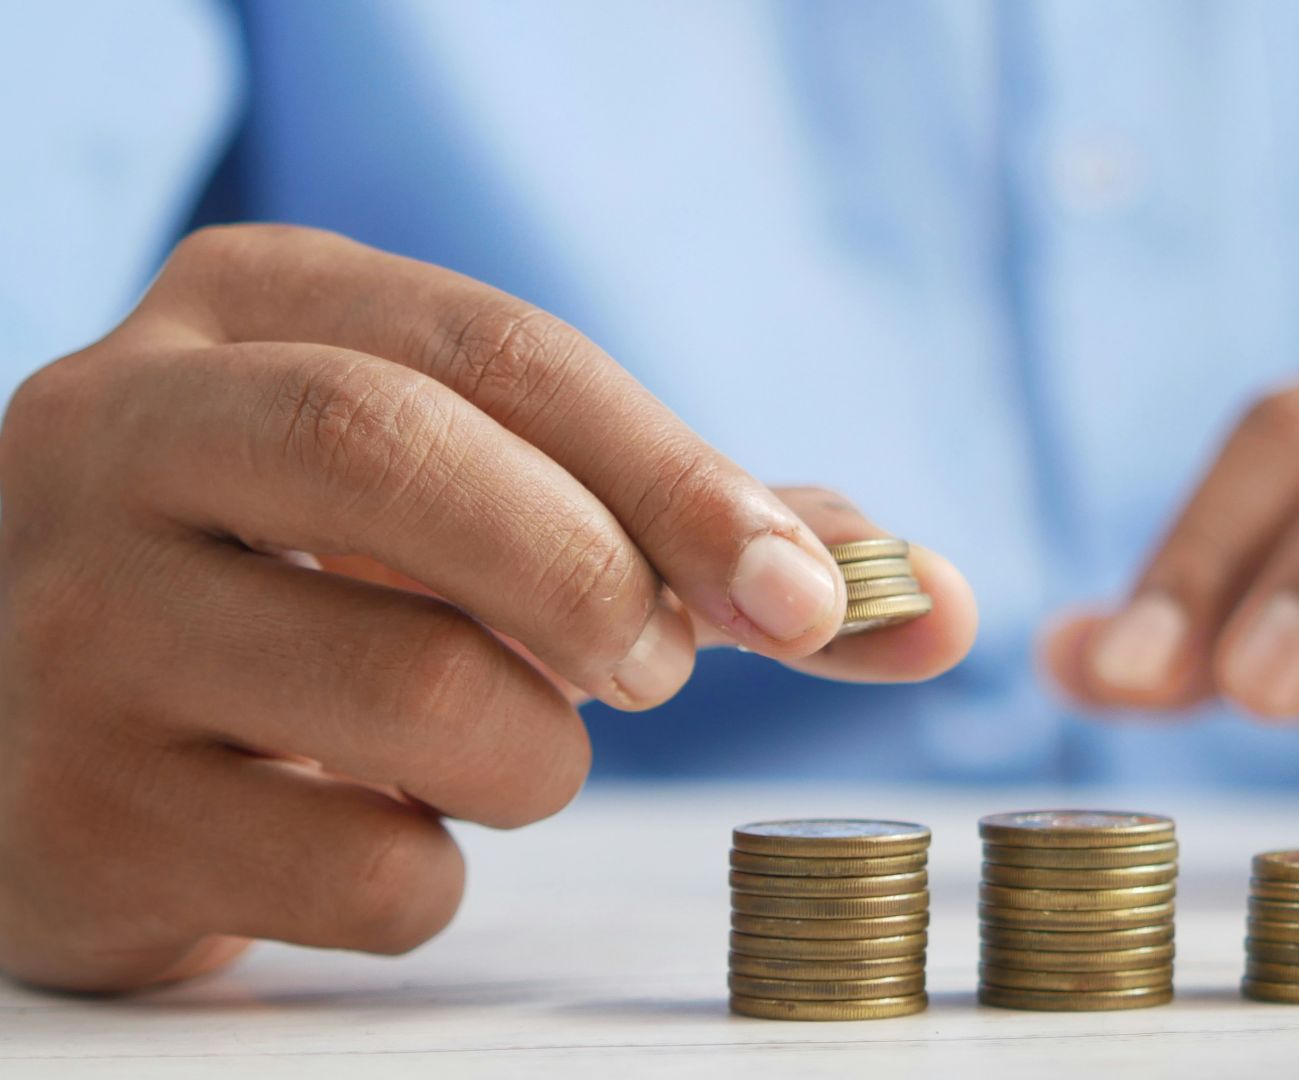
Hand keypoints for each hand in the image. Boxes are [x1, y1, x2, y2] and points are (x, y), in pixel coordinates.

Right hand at [0, 226, 975, 990]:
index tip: (804, 595)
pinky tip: (373, 826)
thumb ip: (698, 531)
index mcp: (247, 310)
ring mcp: (70, 623)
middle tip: (658, 667)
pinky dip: (434, 873)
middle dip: (593, 574)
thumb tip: (933, 602)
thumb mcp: (474, 493)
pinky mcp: (72, 815)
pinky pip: (355, 869)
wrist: (53, 713)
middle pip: (398, 455)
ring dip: (533, 753)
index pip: (499, 351)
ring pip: (406, 691)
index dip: (679, 476)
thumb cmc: (321, 579)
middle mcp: (120, 432)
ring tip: (497, 746)